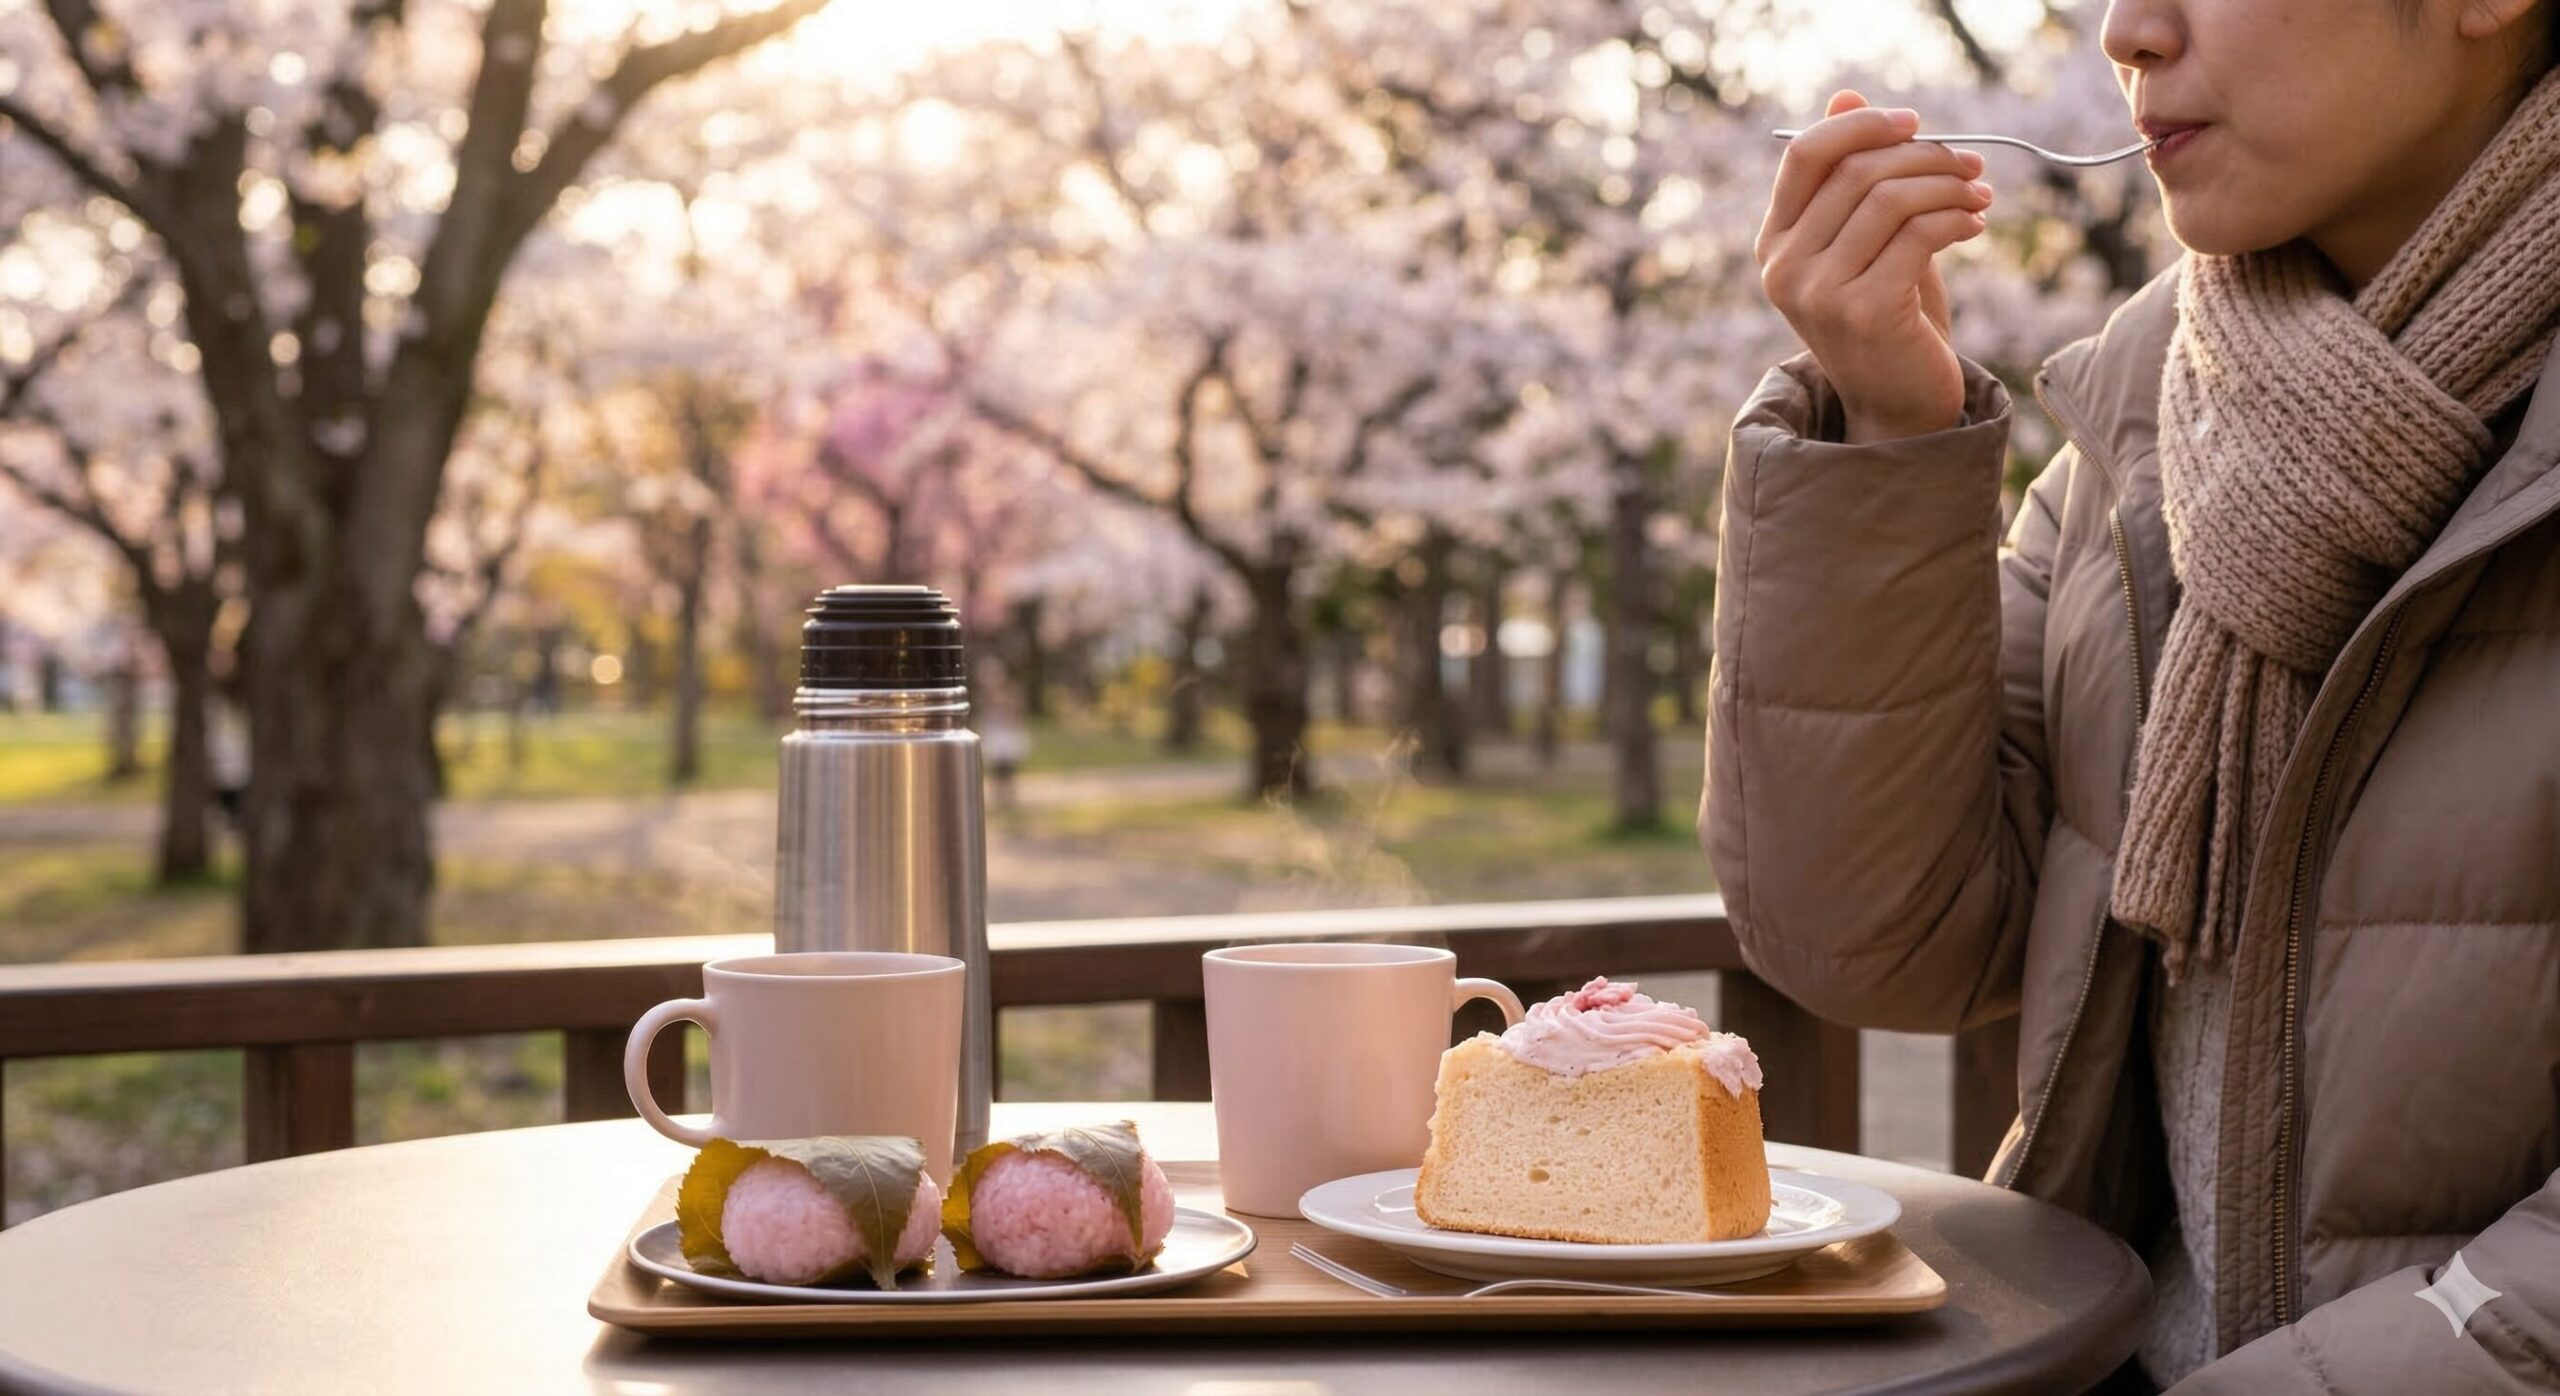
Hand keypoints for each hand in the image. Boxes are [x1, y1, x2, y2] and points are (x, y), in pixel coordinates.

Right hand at [1755, 90, 1993, 443]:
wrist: (1900, 403)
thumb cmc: (1888, 313)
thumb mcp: (1868, 238)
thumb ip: (1852, 175)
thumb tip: (1846, 95)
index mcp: (1776, 241)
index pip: (1804, 155)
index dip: (1862, 126)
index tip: (1916, 123)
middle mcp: (1784, 266)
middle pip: (1858, 171)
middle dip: (1926, 157)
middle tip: (1971, 166)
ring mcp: (1817, 292)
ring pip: (1891, 199)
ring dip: (1949, 188)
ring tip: (1980, 197)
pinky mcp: (1862, 313)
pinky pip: (1918, 237)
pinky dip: (1957, 220)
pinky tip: (1976, 226)